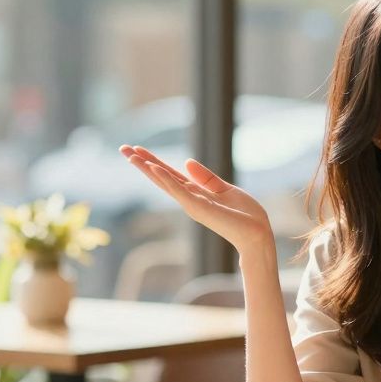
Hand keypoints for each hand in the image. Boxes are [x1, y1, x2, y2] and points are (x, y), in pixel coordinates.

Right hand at [120, 145, 272, 252]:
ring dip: (148, 168)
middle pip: (161, 177)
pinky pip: (179, 190)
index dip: (154, 161)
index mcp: (196, 193)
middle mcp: (189, 199)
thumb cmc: (245, 215)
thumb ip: (205, 178)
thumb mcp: (225, 190)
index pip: (170, 174)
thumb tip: (186, 161)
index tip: (137, 149)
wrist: (258, 233)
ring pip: (165, 182)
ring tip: (130, 155)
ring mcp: (192, 204)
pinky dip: (166, 179)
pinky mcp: (199, 207)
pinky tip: (154, 167)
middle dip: (143, 163)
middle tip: (123, 148)